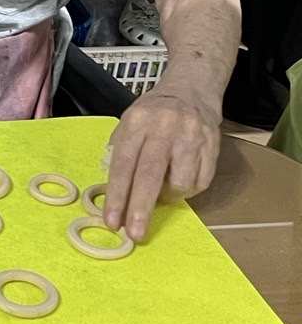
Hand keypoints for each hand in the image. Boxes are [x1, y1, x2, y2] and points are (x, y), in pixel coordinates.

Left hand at [102, 81, 221, 240]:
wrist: (191, 90)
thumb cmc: (153, 113)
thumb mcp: (128, 123)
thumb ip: (121, 154)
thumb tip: (114, 195)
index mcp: (137, 122)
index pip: (124, 165)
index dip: (117, 196)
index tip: (112, 221)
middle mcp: (165, 128)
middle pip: (151, 175)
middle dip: (141, 209)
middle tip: (135, 233)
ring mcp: (191, 136)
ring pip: (180, 182)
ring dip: (169, 196)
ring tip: (163, 189)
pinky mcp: (212, 145)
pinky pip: (201, 182)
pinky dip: (188, 190)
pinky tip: (181, 179)